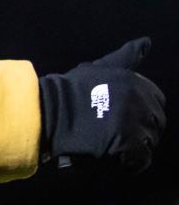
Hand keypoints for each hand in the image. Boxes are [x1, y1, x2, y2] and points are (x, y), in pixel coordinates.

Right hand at [38, 37, 166, 173]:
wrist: (48, 111)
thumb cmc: (69, 90)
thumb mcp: (99, 67)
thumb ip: (125, 56)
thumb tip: (147, 40)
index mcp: (135, 81)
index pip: (155, 101)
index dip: (141, 111)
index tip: (123, 117)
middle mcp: (139, 99)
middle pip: (155, 122)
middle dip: (140, 129)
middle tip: (115, 134)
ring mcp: (134, 121)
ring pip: (148, 141)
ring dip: (134, 146)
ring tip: (112, 146)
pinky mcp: (126, 142)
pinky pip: (140, 160)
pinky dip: (131, 163)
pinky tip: (116, 160)